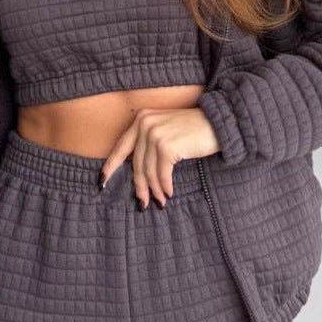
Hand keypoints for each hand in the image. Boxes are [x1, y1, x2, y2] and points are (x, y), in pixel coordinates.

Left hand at [99, 106, 220, 208]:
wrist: (219, 123)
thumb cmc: (195, 129)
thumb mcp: (167, 130)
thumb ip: (150, 143)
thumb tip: (139, 174)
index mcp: (141, 119)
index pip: (121, 146)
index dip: (110, 166)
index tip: (102, 182)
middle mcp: (145, 124)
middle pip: (136, 163)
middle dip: (140, 186)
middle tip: (143, 203)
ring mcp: (155, 134)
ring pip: (148, 171)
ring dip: (155, 189)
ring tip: (160, 201)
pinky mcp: (166, 146)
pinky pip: (162, 174)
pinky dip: (165, 186)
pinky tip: (169, 193)